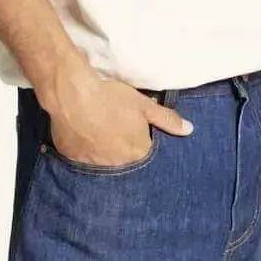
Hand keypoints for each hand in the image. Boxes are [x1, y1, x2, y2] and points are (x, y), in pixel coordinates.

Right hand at [44, 72, 192, 167]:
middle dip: (123, 149)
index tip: (134, 132)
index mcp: (137, 153)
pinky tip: (82, 136)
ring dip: (104, 152)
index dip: (141, 143)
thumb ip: (167, 119)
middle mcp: (116, 164)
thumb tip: (189, 130)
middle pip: (124, 161)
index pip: (146, 156)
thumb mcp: (143, 105)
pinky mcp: (72, 159)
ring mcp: (92, 165)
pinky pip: (81, 159)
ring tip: (98, 133)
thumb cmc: (111, 99)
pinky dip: (83, 151)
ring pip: (102, 162)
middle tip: (114, 130)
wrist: (72, 95)